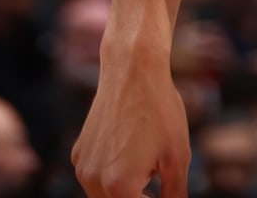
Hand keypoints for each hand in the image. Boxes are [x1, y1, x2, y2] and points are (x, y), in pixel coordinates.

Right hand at [73, 41, 190, 197]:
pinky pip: (94, 178)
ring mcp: (82, 167)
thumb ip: (174, 194)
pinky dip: (112, 176)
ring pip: (103, 197)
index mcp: (119, 186)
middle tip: (156, 180)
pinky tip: (131, 152)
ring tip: (147, 166)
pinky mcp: (78, 153)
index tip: (163, 190)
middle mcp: (93, 181)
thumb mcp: (177, 156)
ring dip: (124, 192)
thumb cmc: (159, 110)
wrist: (132, 70)